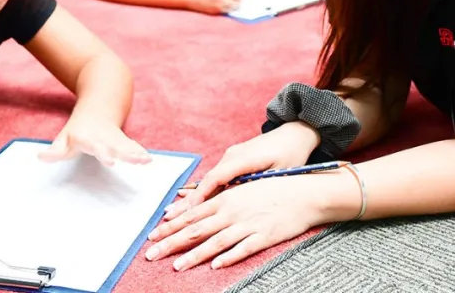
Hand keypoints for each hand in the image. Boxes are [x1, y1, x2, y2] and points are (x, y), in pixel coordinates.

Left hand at [39, 114, 150, 165]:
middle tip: (114, 162)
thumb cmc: (79, 129)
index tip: (103, 161)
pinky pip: (132, 147)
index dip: (93, 152)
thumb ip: (55, 151)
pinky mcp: (124, 141)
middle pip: (109, 147)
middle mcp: (101, 138)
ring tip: (143, 161)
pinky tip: (148, 159)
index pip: (88, 146)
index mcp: (85, 137)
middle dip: (114, 154)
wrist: (100, 104)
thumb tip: (41, 157)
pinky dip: (139, 152)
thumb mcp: (64, 138)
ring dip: (133, 154)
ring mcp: (114, 139)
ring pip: (124, 146)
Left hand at [146, 175, 332, 269]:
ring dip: (194, 255)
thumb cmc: (272, 190)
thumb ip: (221, 200)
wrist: (303, 194)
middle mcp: (232, 211)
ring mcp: (247, 224)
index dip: (170, 226)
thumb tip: (198, 208)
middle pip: (196, 229)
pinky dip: (227, 257)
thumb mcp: (243, 189)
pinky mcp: (263, 236)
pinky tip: (214, 266)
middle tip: (151, 254)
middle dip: (171, 243)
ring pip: (215, 242)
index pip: (191, 214)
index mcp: (226, 199)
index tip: (153, 236)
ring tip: (176, 266)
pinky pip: (242, 249)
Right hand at [169, 122, 319, 213]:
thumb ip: (257, 185)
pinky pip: (216, 177)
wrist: (295, 133)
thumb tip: (238, 201)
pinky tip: (189, 201)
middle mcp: (232, 155)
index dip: (200, 196)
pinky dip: (204, 190)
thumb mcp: (279, 172)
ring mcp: (231, 156)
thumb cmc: (291, 155)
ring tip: (173, 213)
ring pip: (209, 180)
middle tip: (167, 216)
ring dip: (193, 197)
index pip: (216, 179)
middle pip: (207, 180)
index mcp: (243, 158)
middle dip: (188, 200)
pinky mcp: (234, 159)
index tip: (187, 212)